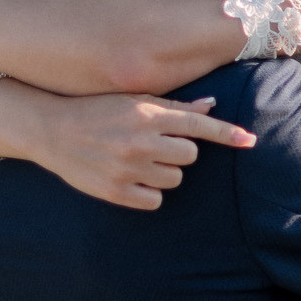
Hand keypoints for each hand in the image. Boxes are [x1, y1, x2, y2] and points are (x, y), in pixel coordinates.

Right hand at [0, 88, 256, 209]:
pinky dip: (149, 192)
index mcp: (147, 114)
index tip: (249, 141)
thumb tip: (211, 105)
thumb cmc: (97, 110)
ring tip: (138, 160)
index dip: (227, 134)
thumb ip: (173, 107)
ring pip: (175, 179)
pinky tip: (131, 178)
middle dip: (179, 151)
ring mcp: (128, 168)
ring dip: (164, 172)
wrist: (50, 129)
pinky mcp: (116, 192)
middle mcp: (140, 140)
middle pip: (190, 155)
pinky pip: (156, 200)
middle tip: (155, 144)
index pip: (199, 125)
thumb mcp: (133, 100)